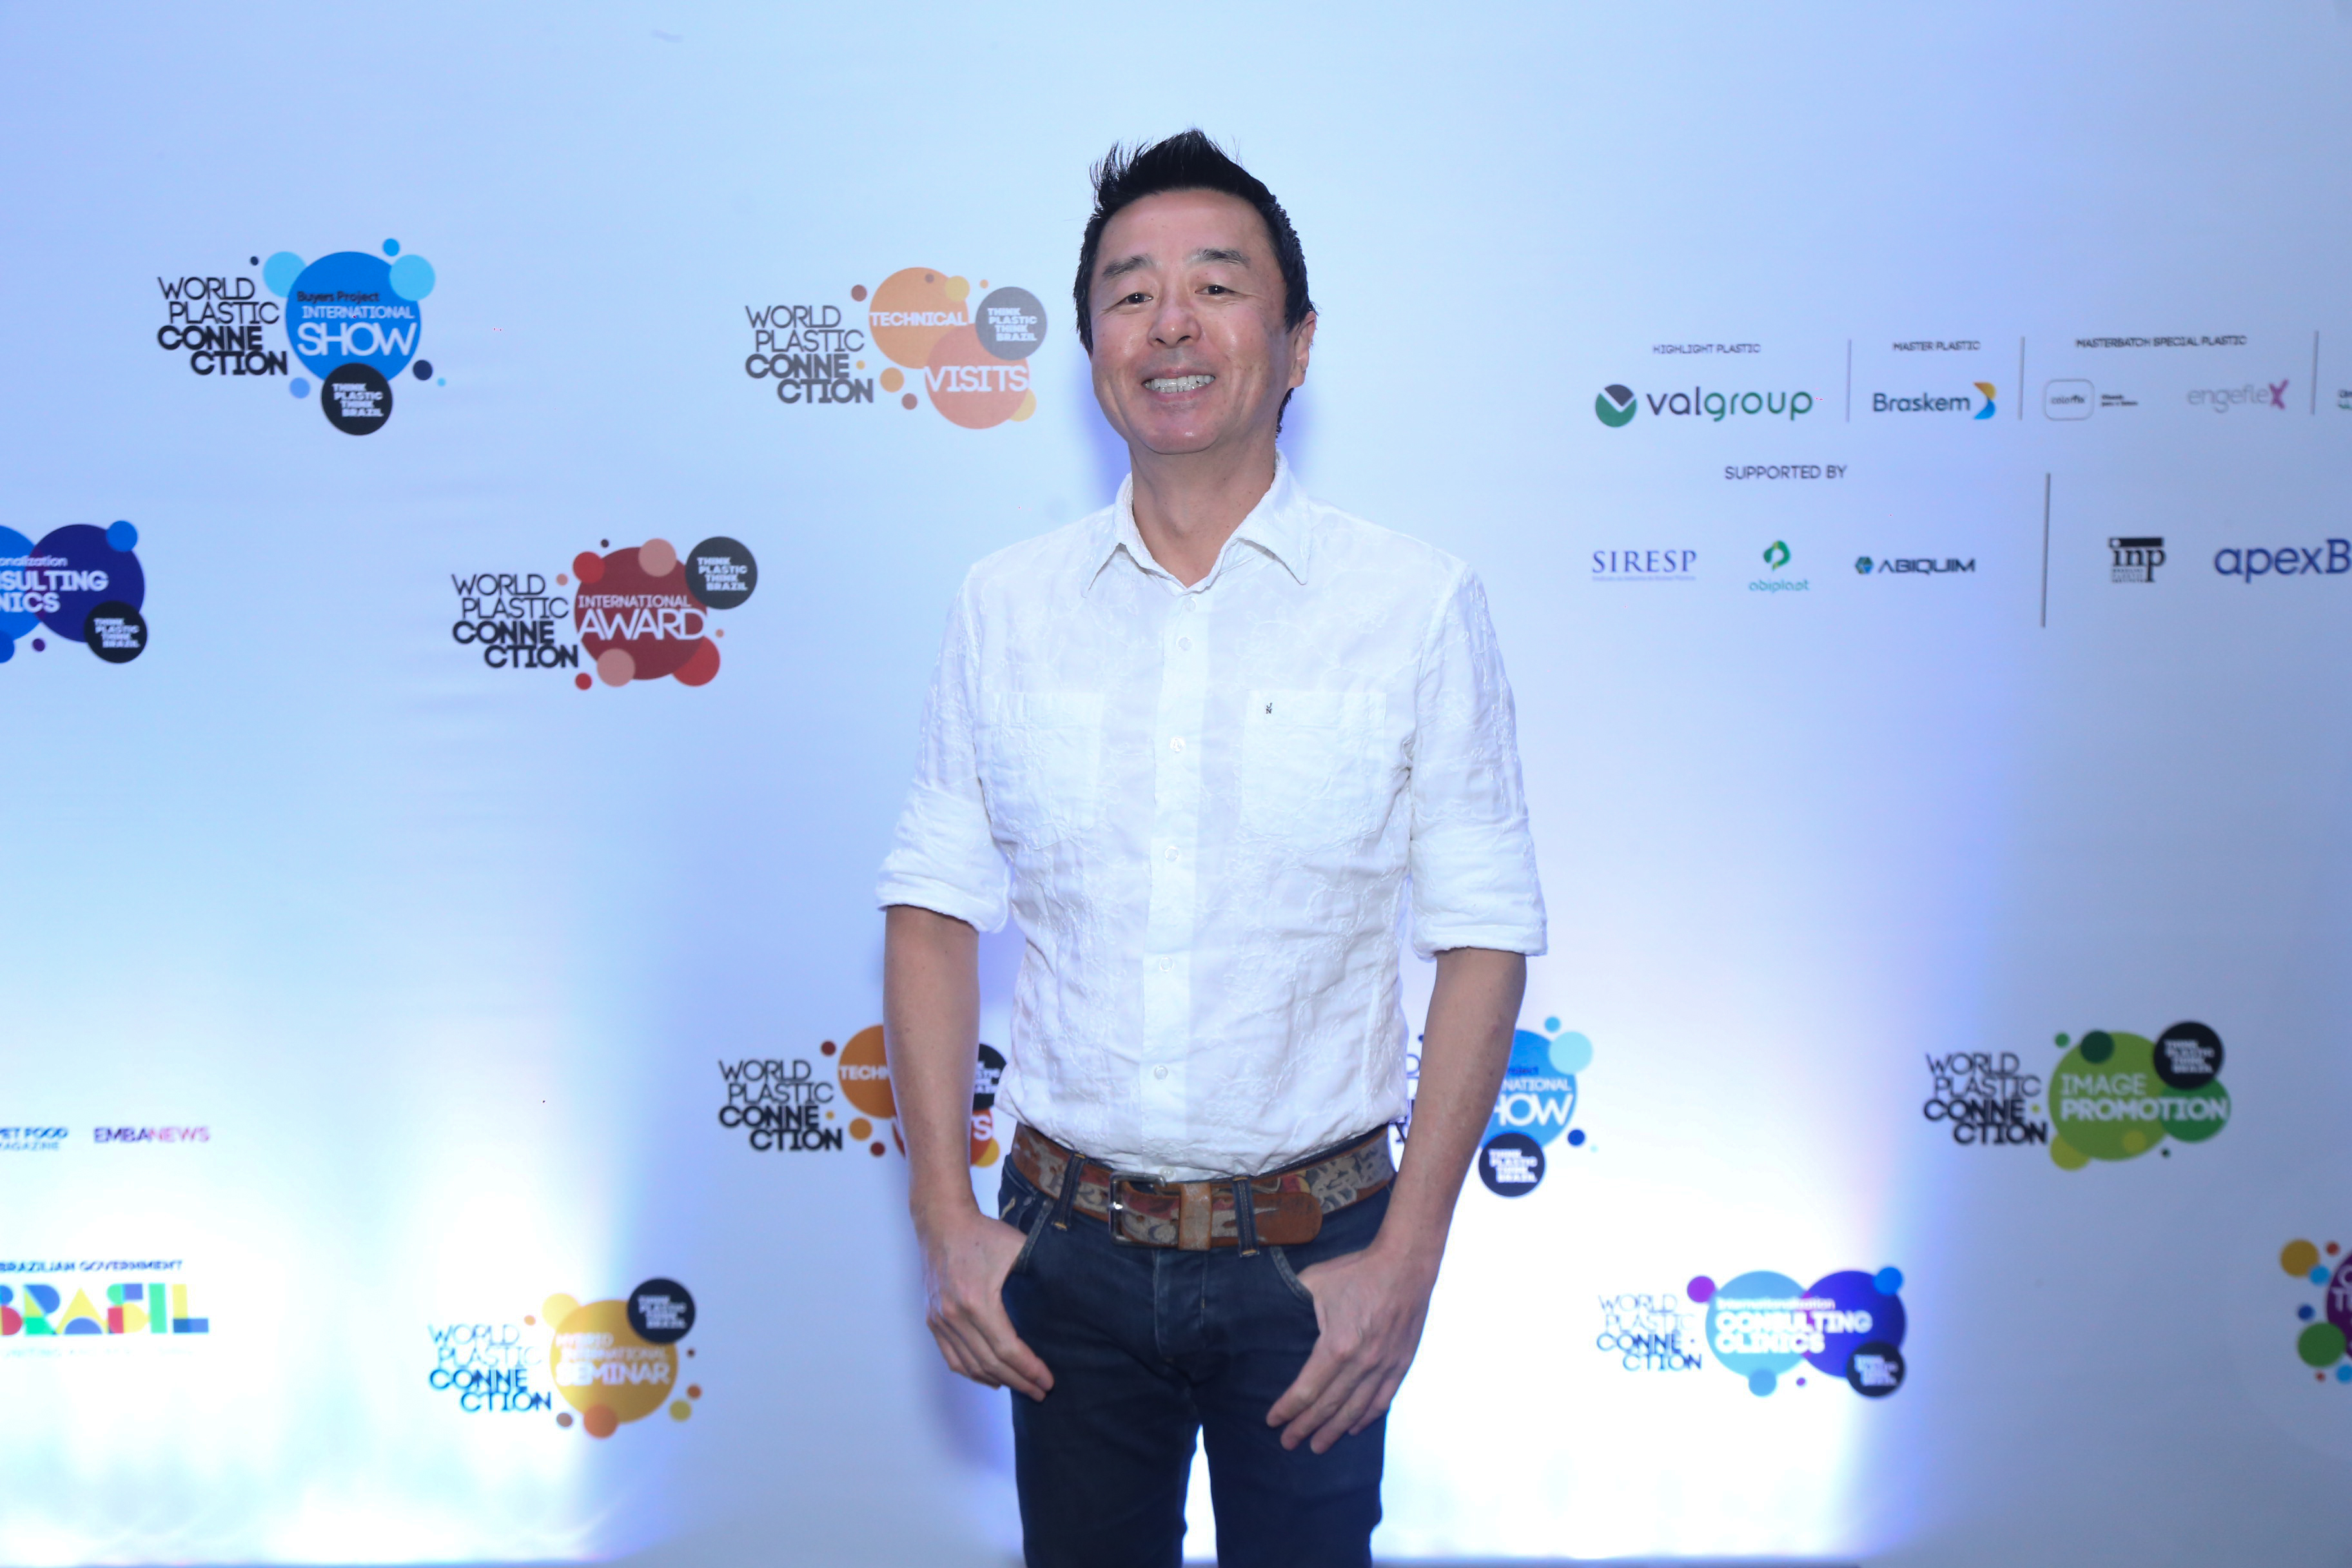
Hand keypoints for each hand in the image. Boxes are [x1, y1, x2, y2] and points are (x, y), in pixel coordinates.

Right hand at [917, 1205, 1053, 1400]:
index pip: (1007, 1348)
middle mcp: (954, 1315)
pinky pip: (952, 1357)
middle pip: (990, 1363)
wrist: (942, 1222)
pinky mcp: (933, 1319)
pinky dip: (972, 1372)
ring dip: (997, 1381)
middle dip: (1019, 1381)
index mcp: (977, 1300)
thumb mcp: (1019, 1248)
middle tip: (1041, 1392)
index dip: (1029, 1369)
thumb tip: (1073, 1296)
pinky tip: (991, 1377)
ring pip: (969, 1365)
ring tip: (1021, 1387)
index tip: (1048, 1380)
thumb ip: (1041, 1272)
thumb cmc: (983, 1234)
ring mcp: (940, 1320)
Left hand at [1264, 1243, 1436, 1452]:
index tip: (1272, 1421)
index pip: (1307, 1390)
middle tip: (1288, 1443)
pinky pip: (1382, 1400)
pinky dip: (1366, 1418)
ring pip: (1355, 1411)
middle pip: (1329, 1407)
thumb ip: (1293, 1304)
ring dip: (1334, 1431)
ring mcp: (1384, 1366)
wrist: (1406, 1265)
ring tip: (1317, 1446)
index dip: (1288, 1409)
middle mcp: (1362, 1364)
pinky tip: (1354, 1428)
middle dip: (1305, 1427)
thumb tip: (1271, 1318)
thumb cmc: (1358, 1271)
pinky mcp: (1401, 1364)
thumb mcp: (1316, 1282)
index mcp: (1337, 1346)